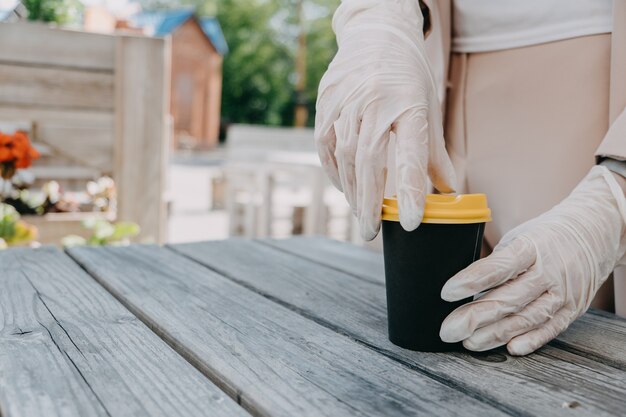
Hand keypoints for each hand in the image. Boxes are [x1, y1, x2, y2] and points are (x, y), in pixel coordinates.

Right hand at [315, 0, 455, 239]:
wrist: (376, 35)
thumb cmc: (408, 77)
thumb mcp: (429, 109)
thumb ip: (435, 155)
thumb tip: (450, 194)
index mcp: (409, 105)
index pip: (411, 155)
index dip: (411, 191)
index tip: (412, 223)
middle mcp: (375, 103)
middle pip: (368, 162)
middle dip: (370, 203)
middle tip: (371, 233)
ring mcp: (346, 103)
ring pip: (344, 158)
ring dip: (352, 192)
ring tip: (361, 216)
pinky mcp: (326, 105)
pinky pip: (325, 147)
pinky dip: (334, 172)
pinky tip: (345, 189)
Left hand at [439, 166, 625, 354]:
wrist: (595, 233)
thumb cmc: (545, 236)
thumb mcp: (518, 238)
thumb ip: (496, 262)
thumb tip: (465, 289)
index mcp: (530, 247)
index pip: (497, 267)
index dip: (470, 281)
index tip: (446, 292)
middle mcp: (547, 271)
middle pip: (508, 299)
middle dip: (474, 317)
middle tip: (449, 330)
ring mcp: (562, 292)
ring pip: (525, 319)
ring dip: (494, 335)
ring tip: (469, 342)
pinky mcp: (572, 308)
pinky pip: (550, 329)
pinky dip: (530, 341)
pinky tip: (509, 348)